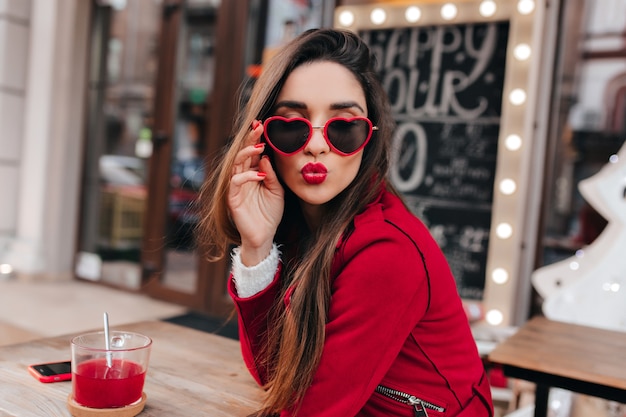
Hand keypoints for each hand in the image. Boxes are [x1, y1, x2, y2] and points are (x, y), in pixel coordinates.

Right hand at [229, 121, 283, 265]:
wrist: (265, 235)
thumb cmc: (270, 213)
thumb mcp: (277, 190)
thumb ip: (271, 173)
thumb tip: (265, 156)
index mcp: (252, 172)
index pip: (252, 152)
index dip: (256, 138)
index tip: (263, 124)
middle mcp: (242, 177)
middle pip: (242, 153)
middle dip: (250, 138)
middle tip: (259, 126)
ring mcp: (236, 187)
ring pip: (236, 163)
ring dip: (247, 152)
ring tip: (260, 146)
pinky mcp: (233, 198)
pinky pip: (236, 181)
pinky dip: (247, 175)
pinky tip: (259, 174)